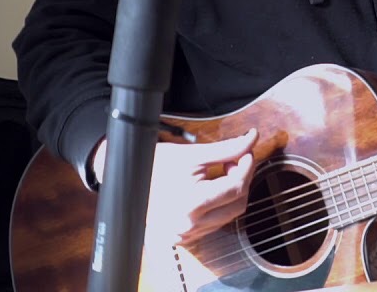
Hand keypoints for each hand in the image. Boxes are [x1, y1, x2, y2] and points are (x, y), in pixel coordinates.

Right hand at [92, 128, 258, 245]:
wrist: (125, 182)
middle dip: (242, 179)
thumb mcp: (193, 154)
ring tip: (221, 172)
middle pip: (238, 203)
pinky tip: (212, 189)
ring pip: (229, 215)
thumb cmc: (154, 165)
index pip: (237, 186)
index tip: (246, 151)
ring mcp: (187, 235)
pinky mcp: (185, 238)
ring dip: (232, 193)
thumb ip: (227, 148)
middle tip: (235, 160)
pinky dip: (220, 206)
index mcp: (192, 205)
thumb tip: (251, 138)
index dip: (247, 166)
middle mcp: (190, 226)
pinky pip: (215, 223)